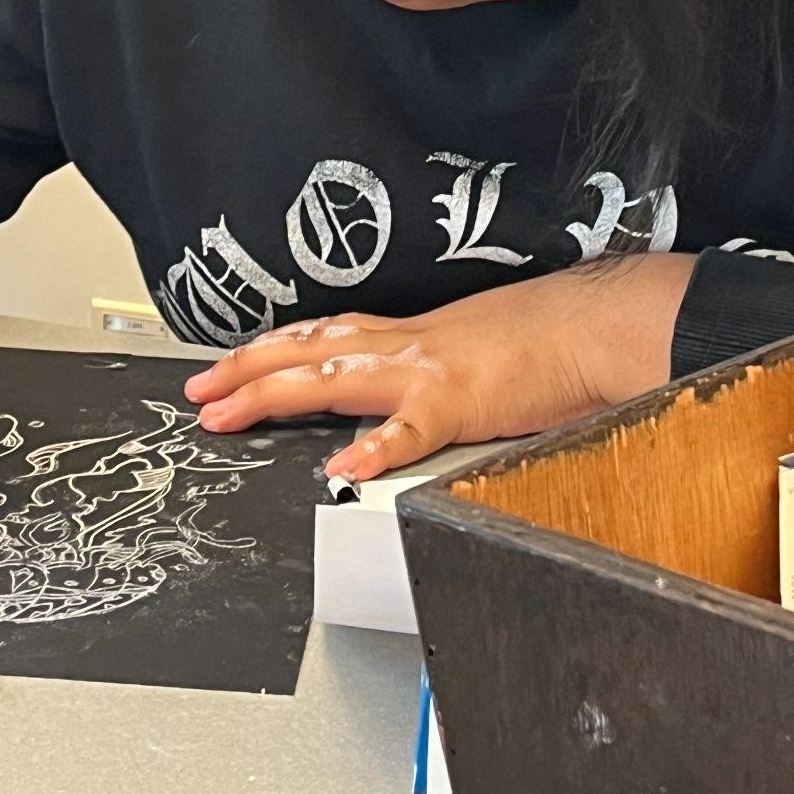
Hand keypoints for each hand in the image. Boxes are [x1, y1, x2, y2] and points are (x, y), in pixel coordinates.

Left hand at [184, 255, 695, 479]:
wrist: (596, 324)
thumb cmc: (547, 337)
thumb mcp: (476, 347)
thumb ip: (436, 374)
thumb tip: (406, 404)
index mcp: (412, 336)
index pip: (324, 337)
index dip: (270, 349)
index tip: (226, 365)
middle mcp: (408, 346)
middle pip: (308, 351)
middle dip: (245, 370)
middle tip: (197, 393)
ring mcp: (429, 373)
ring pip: (333, 377)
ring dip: (273, 394)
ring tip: (229, 415)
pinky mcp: (462, 404)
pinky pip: (409, 432)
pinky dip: (372, 449)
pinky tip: (339, 468)